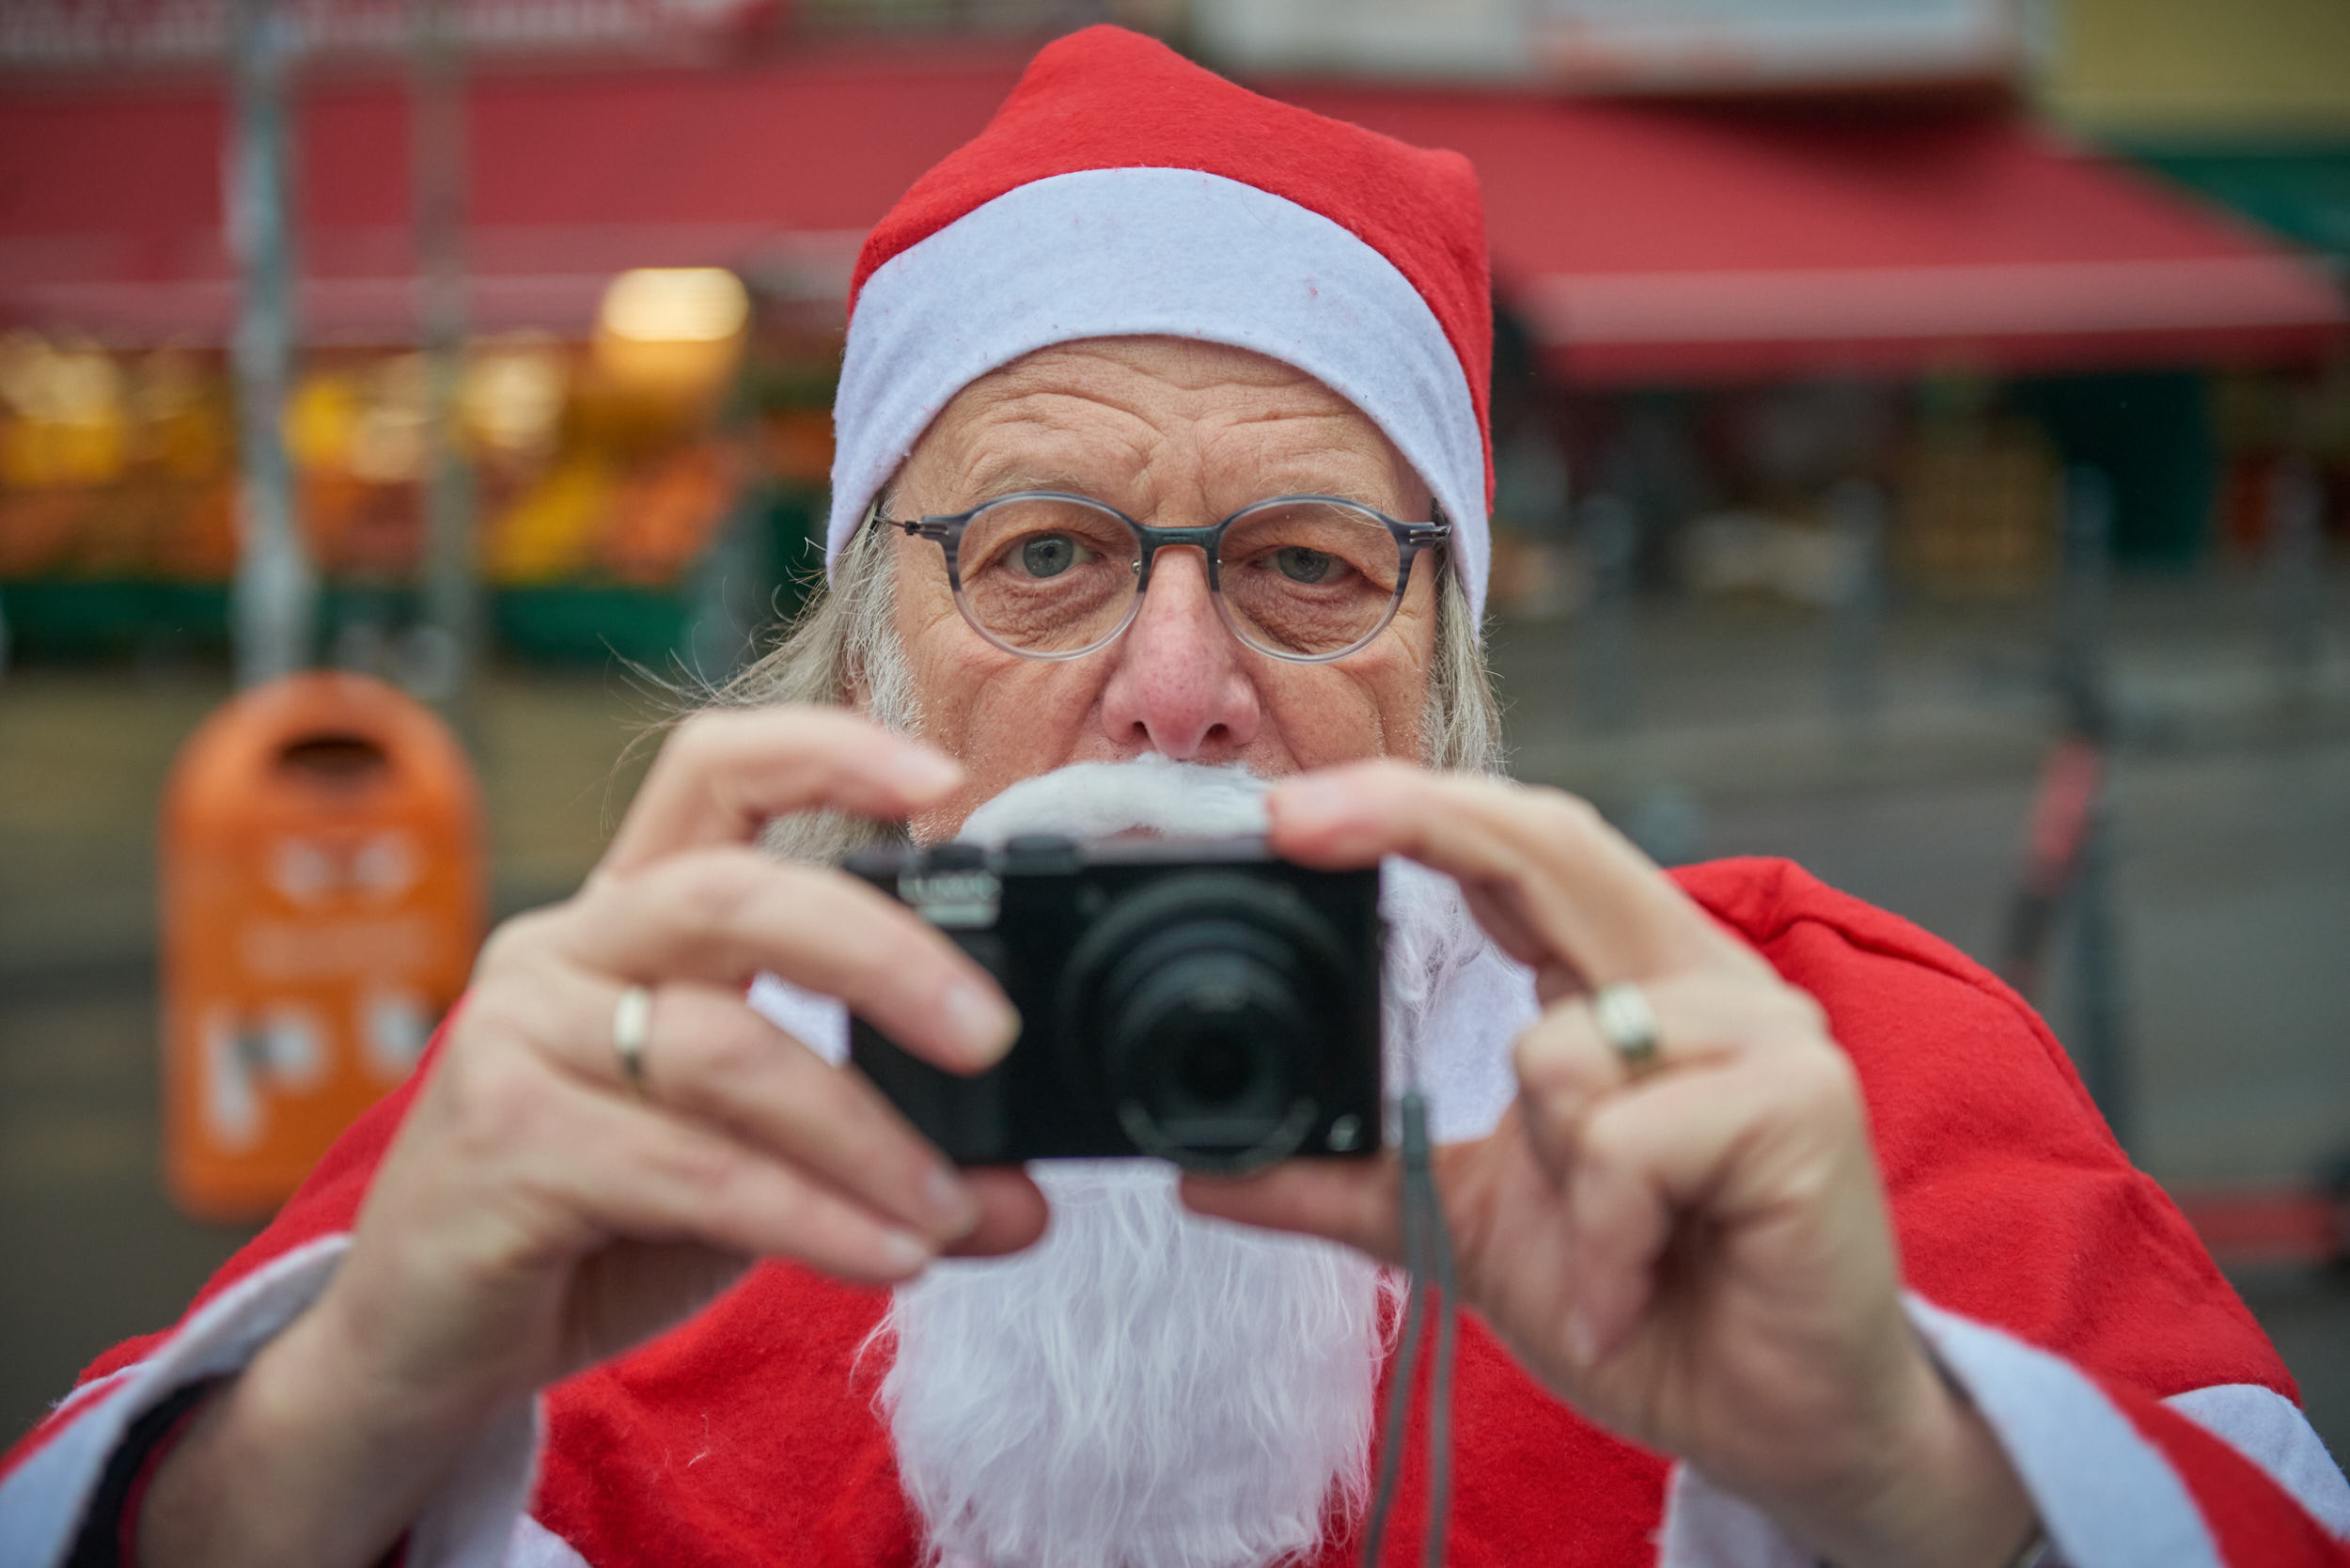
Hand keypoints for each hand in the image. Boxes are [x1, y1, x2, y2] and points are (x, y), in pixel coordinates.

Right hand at [140, 708, 1047, 1567]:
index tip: (945, 782)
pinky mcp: (502, 1146)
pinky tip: (891, 1258)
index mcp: (626, 916)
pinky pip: (693, 1169)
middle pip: (736, 895)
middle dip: (885, 956)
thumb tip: (1023, 1193)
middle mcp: (562, 950)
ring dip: (867, 1138)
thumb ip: (868, 1146)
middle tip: (993, 1036)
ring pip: (726, 1050)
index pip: (715, 771)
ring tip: (953, 1209)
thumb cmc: (592, 1225)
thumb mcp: (744, 1158)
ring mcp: (518, 1041)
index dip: (827, 752)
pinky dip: (813, 1217)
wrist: (421, 1352)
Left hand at [1184, 762, 2034, 1567]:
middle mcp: (1697, 981)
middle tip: (1293, 824)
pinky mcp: (1804, 1103)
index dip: (1408, 808)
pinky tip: (1635, 1289)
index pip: (1518, 851)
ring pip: (1558, 1050)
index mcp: (1622, 979)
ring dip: (1546, 1172)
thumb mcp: (1467, 1225)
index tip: (1288, 811)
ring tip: (1605, 1251)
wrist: (1768, 1428)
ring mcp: (1762, 1032)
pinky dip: (1604, 1236)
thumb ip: (1352, 1182)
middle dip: (1415, 822)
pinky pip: (1627, 1141)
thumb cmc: (1642, 1306)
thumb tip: (1206, 1177)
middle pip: (1553, 846)